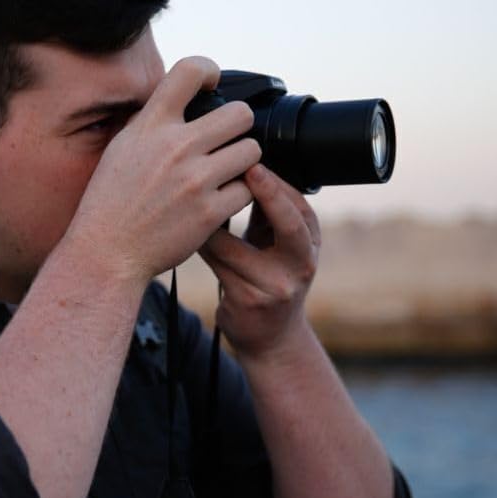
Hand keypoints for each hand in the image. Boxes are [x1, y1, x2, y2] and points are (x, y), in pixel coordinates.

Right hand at [66, 57, 260, 285]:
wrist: (106, 252)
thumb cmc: (112, 201)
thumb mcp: (122, 147)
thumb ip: (153, 121)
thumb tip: (181, 96)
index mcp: (150, 126)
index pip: (190, 70)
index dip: (209, 71)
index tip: (211, 86)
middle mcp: (174, 147)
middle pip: (240, 113)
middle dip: (238, 127)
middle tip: (226, 143)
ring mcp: (195, 180)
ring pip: (251, 151)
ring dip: (242, 163)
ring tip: (224, 175)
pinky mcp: (209, 212)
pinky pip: (248, 191)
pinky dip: (238, 197)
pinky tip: (219, 202)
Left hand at [198, 163, 320, 358]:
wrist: (271, 338)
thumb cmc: (270, 278)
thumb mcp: (278, 245)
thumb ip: (268, 211)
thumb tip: (245, 162)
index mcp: (310, 244)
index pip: (298, 207)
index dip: (277, 184)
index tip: (253, 159)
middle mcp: (301, 264)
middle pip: (289, 223)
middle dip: (269, 193)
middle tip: (248, 167)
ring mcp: (276, 285)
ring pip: (234, 243)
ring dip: (210, 220)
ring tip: (191, 196)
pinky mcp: (248, 300)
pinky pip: (217, 263)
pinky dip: (201, 243)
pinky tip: (187, 232)